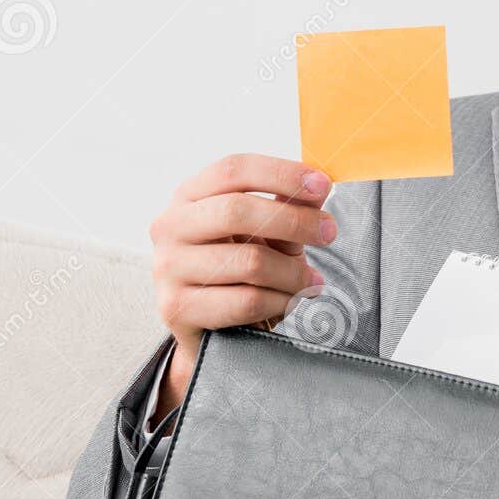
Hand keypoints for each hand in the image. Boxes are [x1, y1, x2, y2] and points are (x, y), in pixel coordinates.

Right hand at [148, 154, 335, 417]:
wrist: (207, 329)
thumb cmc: (238, 270)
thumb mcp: (260, 233)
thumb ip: (281, 210)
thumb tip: (315, 189)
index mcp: (189, 195)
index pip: (234, 170)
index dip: (281, 174)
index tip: (323, 186)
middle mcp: (170, 226)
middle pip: (237, 211)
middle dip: (295, 220)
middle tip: (329, 232)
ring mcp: (168, 267)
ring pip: (249, 262)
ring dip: (293, 273)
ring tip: (311, 281)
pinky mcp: (177, 307)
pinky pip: (246, 301)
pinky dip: (281, 301)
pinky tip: (291, 301)